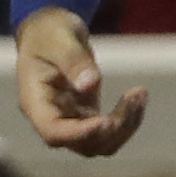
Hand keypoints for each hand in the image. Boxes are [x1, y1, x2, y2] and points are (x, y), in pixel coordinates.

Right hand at [16, 7, 145, 156]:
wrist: (50, 32)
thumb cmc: (50, 33)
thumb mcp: (59, 40)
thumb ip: (73, 61)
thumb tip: (90, 84)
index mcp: (35, 103)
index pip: (54, 132)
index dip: (80, 134)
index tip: (107, 121)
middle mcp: (51, 117)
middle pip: (82, 144)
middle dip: (113, 129)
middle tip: (134, 98)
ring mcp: (70, 119)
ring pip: (100, 143)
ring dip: (124, 127)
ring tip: (139, 95)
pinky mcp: (86, 114)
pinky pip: (108, 130)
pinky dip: (127, 120)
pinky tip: (138, 96)